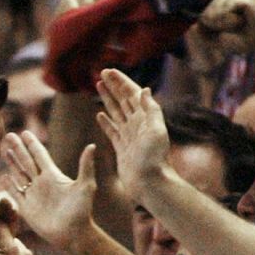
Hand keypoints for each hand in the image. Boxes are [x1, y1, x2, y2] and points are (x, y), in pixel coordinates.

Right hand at [0, 131, 98, 250]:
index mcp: (53, 175)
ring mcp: (33, 195)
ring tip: (5, 151)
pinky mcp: (26, 208)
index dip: (32, 144)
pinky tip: (2, 176)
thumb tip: (92, 146)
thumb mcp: (86, 186)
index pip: (40, 155)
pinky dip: (8, 185)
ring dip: (12, 163)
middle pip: (26, 161)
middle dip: (18, 148)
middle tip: (9, 135)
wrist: (73, 234)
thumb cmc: (82, 211)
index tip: (25, 132)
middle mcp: (42, 183)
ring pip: (19, 174)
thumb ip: (86, 166)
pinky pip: (15, 193)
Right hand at [95, 69, 170, 197]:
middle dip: (113, 86)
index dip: (120, 81)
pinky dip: (106, 121)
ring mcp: (129, 136)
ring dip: (108, 99)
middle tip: (101, 74)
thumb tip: (145, 89)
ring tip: (98, 87)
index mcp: (144, 118)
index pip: (131, 94)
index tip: (108, 71)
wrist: (150, 183)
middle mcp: (137, 124)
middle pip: (122, 99)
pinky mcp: (121, 148)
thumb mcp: (156, 131)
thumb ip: (151, 110)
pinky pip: (112, 130)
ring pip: (116, 112)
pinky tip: (100, 114)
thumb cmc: (154, 159)